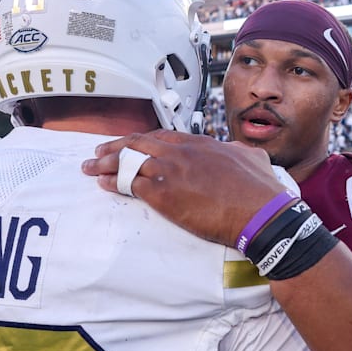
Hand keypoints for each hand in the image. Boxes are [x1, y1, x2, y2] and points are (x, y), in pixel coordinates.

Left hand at [81, 130, 286, 246]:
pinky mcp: (163, 194)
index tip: (130, 144)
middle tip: (98, 152)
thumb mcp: (252, 159)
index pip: (161, 136)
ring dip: (105, 164)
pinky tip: (102, 183)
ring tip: (89, 167)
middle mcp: (181, 152)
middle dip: (114, 147)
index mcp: (200, 143)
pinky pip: (128, 184)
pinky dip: (112, 182)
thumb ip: (239, 153)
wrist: (261, 213)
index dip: (141, 141)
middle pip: (137, 144)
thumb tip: (240, 152)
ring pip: (128, 161)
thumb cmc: (262, 191)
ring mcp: (170, 171)